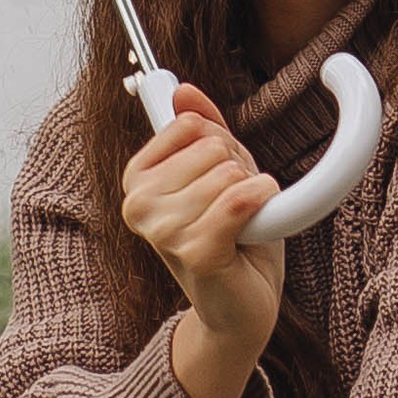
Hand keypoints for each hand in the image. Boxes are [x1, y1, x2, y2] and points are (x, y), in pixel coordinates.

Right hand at [124, 84, 281, 397]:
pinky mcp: (195, 253)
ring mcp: (163, 231)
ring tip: (239, 229)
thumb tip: (183, 90)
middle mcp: (139, 205)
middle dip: (239, 172)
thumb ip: (204, 128)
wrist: (243, 307)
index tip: (219, 180)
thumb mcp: (221, 171)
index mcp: (137, 180)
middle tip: (234, 211)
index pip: (191, 124)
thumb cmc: (232, 238)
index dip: (222, 146)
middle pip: (212, 146)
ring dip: (251, 196)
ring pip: (229, 173)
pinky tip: (253, 229)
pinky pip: (240, 200)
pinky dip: (260, 205)